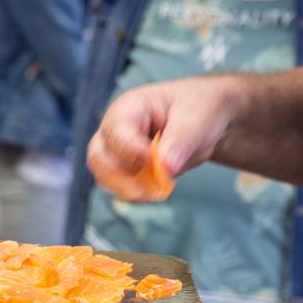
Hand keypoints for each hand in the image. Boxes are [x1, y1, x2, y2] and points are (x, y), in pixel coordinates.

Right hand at [87, 76, 244, 200]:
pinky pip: (118, 187)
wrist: (204, 117)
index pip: (116, 133)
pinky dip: (134, 194)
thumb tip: (164, 169)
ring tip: (156, 192)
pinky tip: (154, 192)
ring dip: (127, 189)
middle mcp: (114, 130)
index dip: (132, 152)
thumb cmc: (197, 108)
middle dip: (121, 177)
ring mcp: (116, 151)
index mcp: (128, 108)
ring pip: (104, 176)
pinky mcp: (124, 169)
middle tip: (149, 189)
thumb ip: (180, 141)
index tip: (156, 163)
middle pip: (98, 158)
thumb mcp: (197, 118)